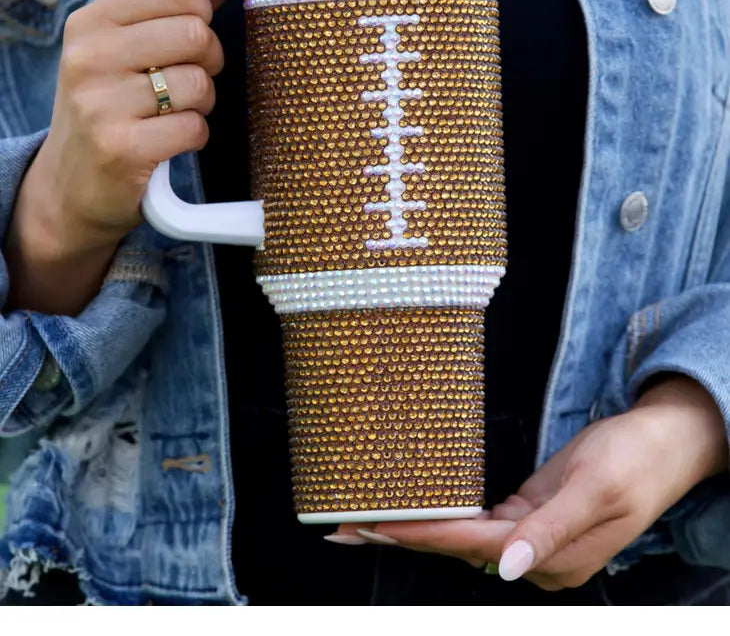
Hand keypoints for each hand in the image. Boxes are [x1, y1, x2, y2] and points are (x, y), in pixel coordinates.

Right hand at [4, 0, 239, 314]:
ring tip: (174, 112)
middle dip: (208, 59)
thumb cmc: (112, 105)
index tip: (193, 32)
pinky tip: (169, 141)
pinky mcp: (121, 149)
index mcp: (91, 22)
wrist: (71, 187)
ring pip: (199, 83)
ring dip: (202, 103)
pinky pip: (194, 127)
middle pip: (194, 33)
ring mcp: (100, 105)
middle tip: (191, 77)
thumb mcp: (127, 46)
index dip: (201, 11)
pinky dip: (194, 136)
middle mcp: (88, 58)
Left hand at [331, 375, 727, 590]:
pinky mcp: (530, 516)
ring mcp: (531, 537)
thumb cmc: (634, 462)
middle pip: (456, 549)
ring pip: (461, 538)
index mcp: (552, 556)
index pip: (471, 548)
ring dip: (415, 528)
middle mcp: (536, 556)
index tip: (375, 527)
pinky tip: (416, 508)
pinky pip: (477, 522)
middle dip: (401, 538)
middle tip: (345, 526)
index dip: (421, 537)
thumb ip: (550, 530)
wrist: (662, 444)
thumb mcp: (595, 491)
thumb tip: (511, 567)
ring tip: (367, 518)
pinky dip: (444, 516)